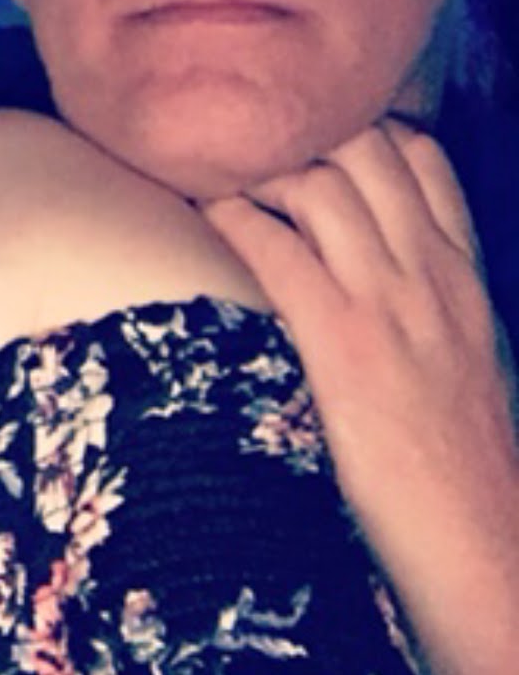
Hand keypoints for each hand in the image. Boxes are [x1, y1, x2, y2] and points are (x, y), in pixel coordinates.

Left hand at [202, 119, 518, 674]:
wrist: (478, 540)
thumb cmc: (459, 468)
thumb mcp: (465, 363)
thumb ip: (428, 308)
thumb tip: (372, 285)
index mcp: (460, 275)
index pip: (421, 157)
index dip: (356, 133)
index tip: (302, 143)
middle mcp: (428, 273)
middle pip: (364, 148)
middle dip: (297, 137)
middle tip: (237, 155)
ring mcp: (386, 302)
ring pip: (318, 181)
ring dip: (256, 170)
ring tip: (211, 184)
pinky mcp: (340, 343)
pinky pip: (274, 247)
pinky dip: (230, 220)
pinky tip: (197, 221)